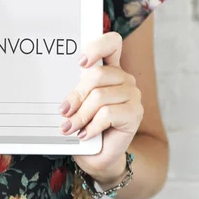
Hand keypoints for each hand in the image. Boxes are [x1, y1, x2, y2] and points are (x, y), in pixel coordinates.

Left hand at [58, 32, 142, 184]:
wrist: (98, 155)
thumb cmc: (85, 125)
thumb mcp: (77, 104)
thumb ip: (75, 91)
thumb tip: (62, 92)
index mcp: (109, 69)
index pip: (112, 43)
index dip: (97, 47)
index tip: (80, 62)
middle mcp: (124, 78)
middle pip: (97, 74)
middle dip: (76, 95)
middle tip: (64, 111)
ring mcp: (132, 95)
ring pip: (99, 96)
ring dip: (81, 115)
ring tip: (70, 127)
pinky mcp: (135, 113)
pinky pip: (107, 114)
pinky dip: (92, 126)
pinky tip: (85, 134)